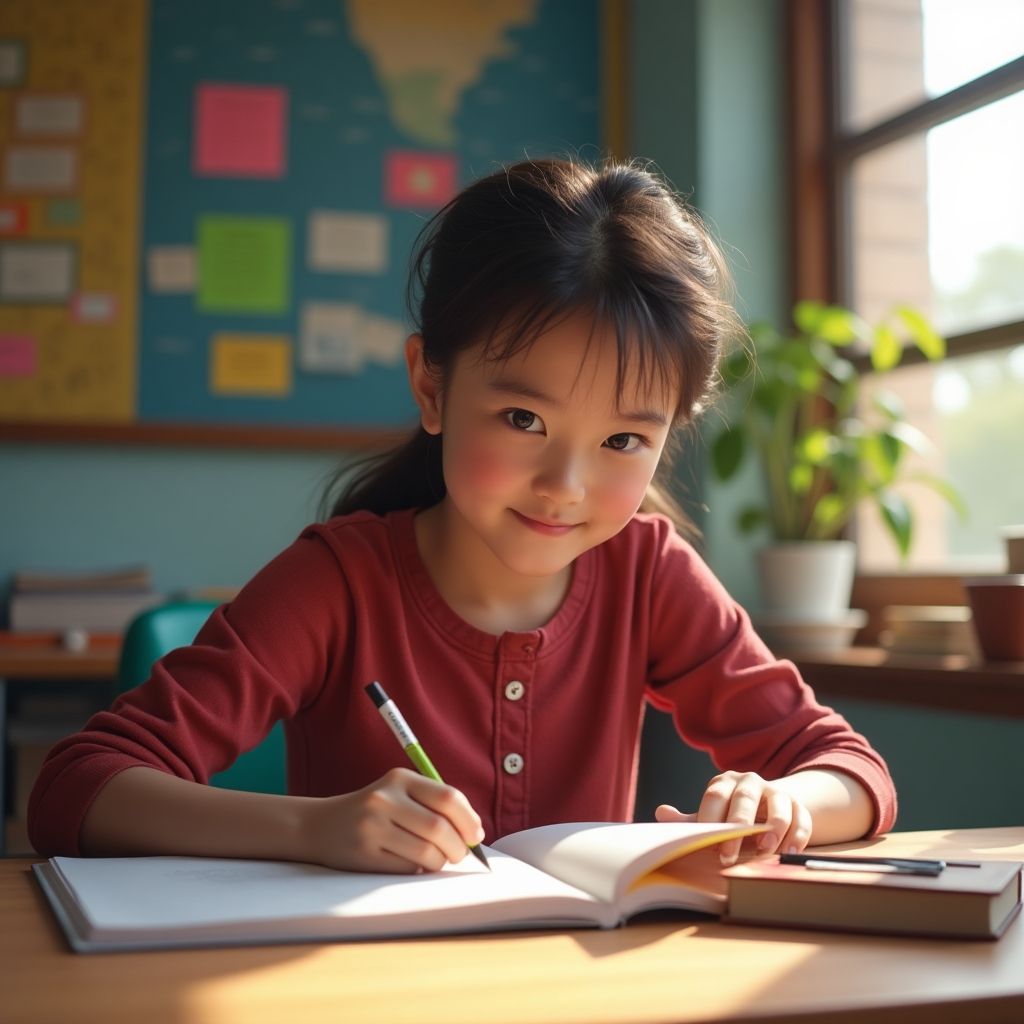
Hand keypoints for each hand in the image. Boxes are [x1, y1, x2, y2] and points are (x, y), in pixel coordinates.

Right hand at [301, 767, 485, 873]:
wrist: (319, 825)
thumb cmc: (374, 811)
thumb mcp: (399, 793)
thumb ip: (434, 804)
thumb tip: (475, 831)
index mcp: (399, 778)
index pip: (448, 797)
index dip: (469, 819)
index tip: (476, 835)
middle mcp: (385, 799)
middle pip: (440, 828)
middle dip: (458, 847)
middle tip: (459, 854)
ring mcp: (372, 827)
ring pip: (427, 852)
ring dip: (441, 861)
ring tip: (438, 860)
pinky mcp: (364, 854)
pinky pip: (407, 868)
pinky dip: (420, 870)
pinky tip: (415, 864)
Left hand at [655, 769, 812, 865]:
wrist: (766, 807)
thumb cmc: (730, 815)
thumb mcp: (710, 816)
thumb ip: (689, 819)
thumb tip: (661, 813)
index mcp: (724, 782)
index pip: (714, 796)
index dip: (710, 820)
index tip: (707, 844)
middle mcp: (750, 782)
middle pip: (745, 798)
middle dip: (738, 826)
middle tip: (730, 855)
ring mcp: (776, 791)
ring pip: (778, 804)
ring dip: (773, 828)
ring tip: (765, 851)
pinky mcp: (798, 805)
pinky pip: (801, 817)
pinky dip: (797, 835)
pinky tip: (789, 852)